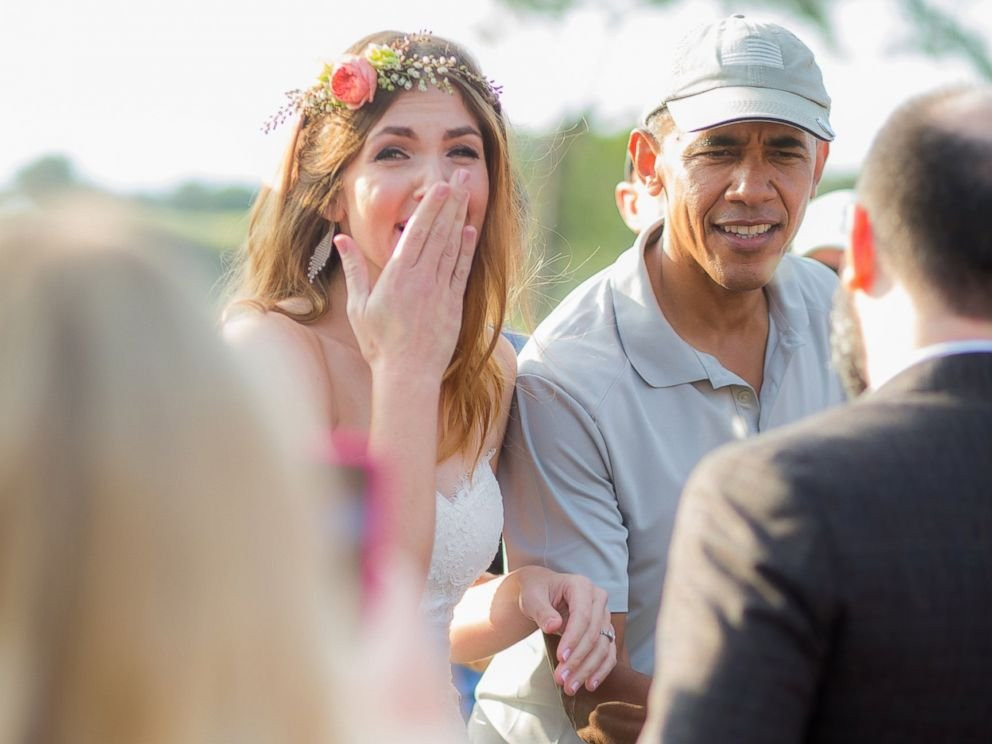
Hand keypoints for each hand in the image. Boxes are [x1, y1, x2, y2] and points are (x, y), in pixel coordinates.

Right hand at [334, 169, 477, 382]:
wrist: (407, 374)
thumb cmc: (379, 342)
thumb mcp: (359, 305)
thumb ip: (354, 268)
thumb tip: (341, 239)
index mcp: (396, 277)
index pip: (415, 233)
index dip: (430, 207)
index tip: (439, 186)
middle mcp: (420, 279)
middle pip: (437, 232)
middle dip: (448, 202)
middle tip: (458, 175)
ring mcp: (439, 291)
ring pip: (451, 247)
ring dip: (458, 217)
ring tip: (466, 192)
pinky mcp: (453, 304)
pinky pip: (460, 270)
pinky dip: (465, 249)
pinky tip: (469, 229)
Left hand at [514, 567, 616, 695]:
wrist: (543, 590)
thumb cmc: (537, 591)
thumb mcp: (532, 597)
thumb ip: (542, 611)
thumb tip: (553, 626)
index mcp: (581, 586)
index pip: (582, 616)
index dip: (573, 639)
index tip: (560, 658)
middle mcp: (598, 599)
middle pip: (594, 634)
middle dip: (578, 659)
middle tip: (561, 679)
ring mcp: (604, 616)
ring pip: (603, 647)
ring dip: (587, 669)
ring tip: (570, 687)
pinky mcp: (604, 631)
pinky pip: (608, 653)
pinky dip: (600, 670)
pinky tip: (589, 685)